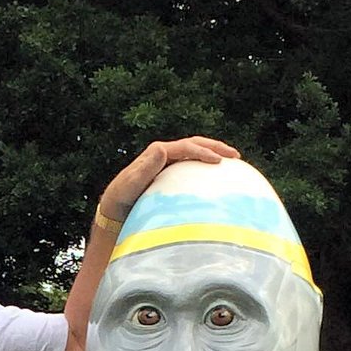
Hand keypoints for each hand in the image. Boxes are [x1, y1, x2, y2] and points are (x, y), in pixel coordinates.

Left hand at [98, 137, 240, 222]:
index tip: (218, 161)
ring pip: (196, 153)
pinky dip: (206, 168)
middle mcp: (164, 154)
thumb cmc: (122, 197)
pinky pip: (192, 167)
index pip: (186, 147)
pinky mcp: (171, 174)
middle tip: (235, 156)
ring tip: (234, 162)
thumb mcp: (131, 184)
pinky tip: (219, 179)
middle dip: (216, 147)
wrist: (115, 207)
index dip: (203, 152)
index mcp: (158, 153)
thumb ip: (145, 168)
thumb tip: (161, 149)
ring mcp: (169, 163)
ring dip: (215, 154)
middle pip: (195, 144)